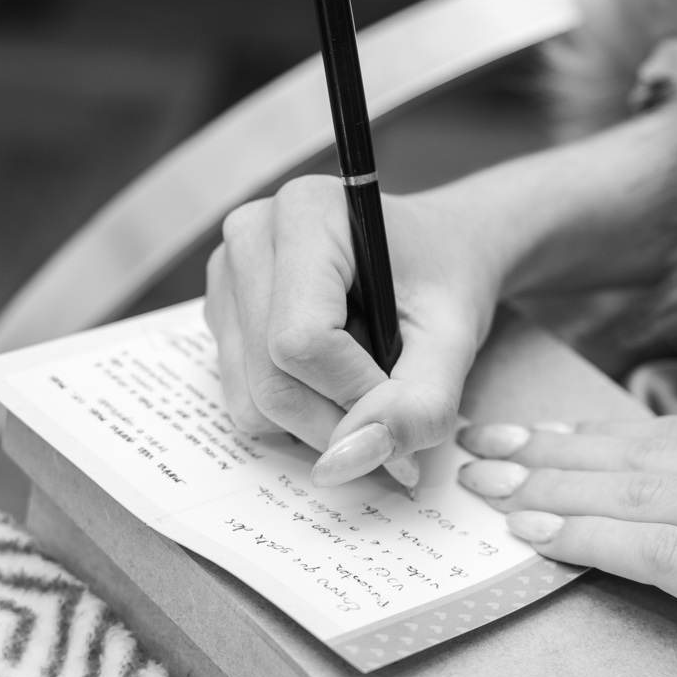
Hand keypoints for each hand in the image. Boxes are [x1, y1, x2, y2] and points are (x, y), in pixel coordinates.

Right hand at [205, 175, 501, 486]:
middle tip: (391, 416)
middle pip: (268, 377)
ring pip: (249, 398)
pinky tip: (334, 373)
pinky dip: (296, 407)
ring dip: (317, 418)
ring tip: (366, 378)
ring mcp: (226, 276)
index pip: (302, 341)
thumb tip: (348, 463)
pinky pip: (242, 395)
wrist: (437, 252)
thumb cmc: (446, 279)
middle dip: (335, 420)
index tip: (403, 401)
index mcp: (307, 214)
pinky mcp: (222, 312)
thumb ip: (417, 405)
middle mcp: (251, 236)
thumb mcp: (454, 340)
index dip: (355, 394)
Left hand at [456, 414, 676, 676]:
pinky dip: (591, 541)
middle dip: (557, 453)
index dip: (597, 438)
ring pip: (645, 497)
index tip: (540, 437)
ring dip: (556, 492)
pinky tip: (539, 537)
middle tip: (486, 446)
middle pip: (648, 456)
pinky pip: (662, 555)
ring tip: (493, 488)